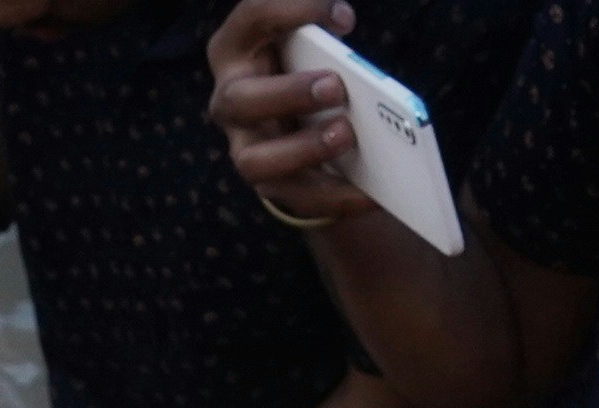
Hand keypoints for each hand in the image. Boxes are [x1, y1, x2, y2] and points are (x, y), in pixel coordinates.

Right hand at [206, 0, 372, 226]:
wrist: (295, 116)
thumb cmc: (301, 65)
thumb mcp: (303, 40)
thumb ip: (318, 32)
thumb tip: (344, 26)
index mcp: (235, 48)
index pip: (252, 17)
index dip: (293, 11)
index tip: (344, 17)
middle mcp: (229, 98)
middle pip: (240, 99)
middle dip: (288, 95)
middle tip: (336, 87)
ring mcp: (243, 145)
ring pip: (256, 161)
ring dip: (304, 151)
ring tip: (347, 135)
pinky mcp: (269, 182)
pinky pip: (296, 197)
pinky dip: (335, 196)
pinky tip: (370, 192)